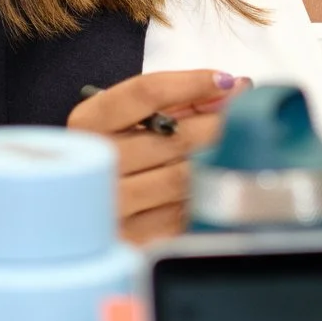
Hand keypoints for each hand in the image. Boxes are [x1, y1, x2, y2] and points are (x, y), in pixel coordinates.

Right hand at [67, 69, 246, 245]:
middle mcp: (96, 164)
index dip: (192, 83)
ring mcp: (113, 205)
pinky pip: (184, 211)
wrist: (77, 214)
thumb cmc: (117, 155)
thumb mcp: (133, 119)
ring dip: (217, 157)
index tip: (226, 81)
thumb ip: (178, 100)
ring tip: (234, 146)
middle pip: (175, 137)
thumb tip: (230, 89)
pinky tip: (211, 182)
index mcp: (88, 123)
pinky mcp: (133, 239)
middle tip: (244, 115)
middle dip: (219, 122)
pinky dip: (203, 193)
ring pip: (184, 176)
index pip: (145, 93)